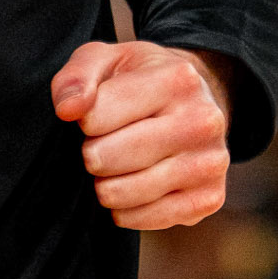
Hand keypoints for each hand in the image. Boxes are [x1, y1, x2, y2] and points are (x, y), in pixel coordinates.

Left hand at [52, 40, 231, 228]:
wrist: (194, 101)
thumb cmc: (138, 79)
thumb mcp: (105, 60)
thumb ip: (77, 78)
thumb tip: (67, 110)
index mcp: (177, 78)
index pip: (97, 116)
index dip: (83, 122)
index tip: (93, 117)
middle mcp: (202, 120)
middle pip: (111, 156)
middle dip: (92, 155)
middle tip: (98, 147)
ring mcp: (210, 162)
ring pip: (128, 191)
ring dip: (106, 185)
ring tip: (112, 167)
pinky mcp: (210, 198)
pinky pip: (148, 219)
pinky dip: (126, 211)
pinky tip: (128, 188)